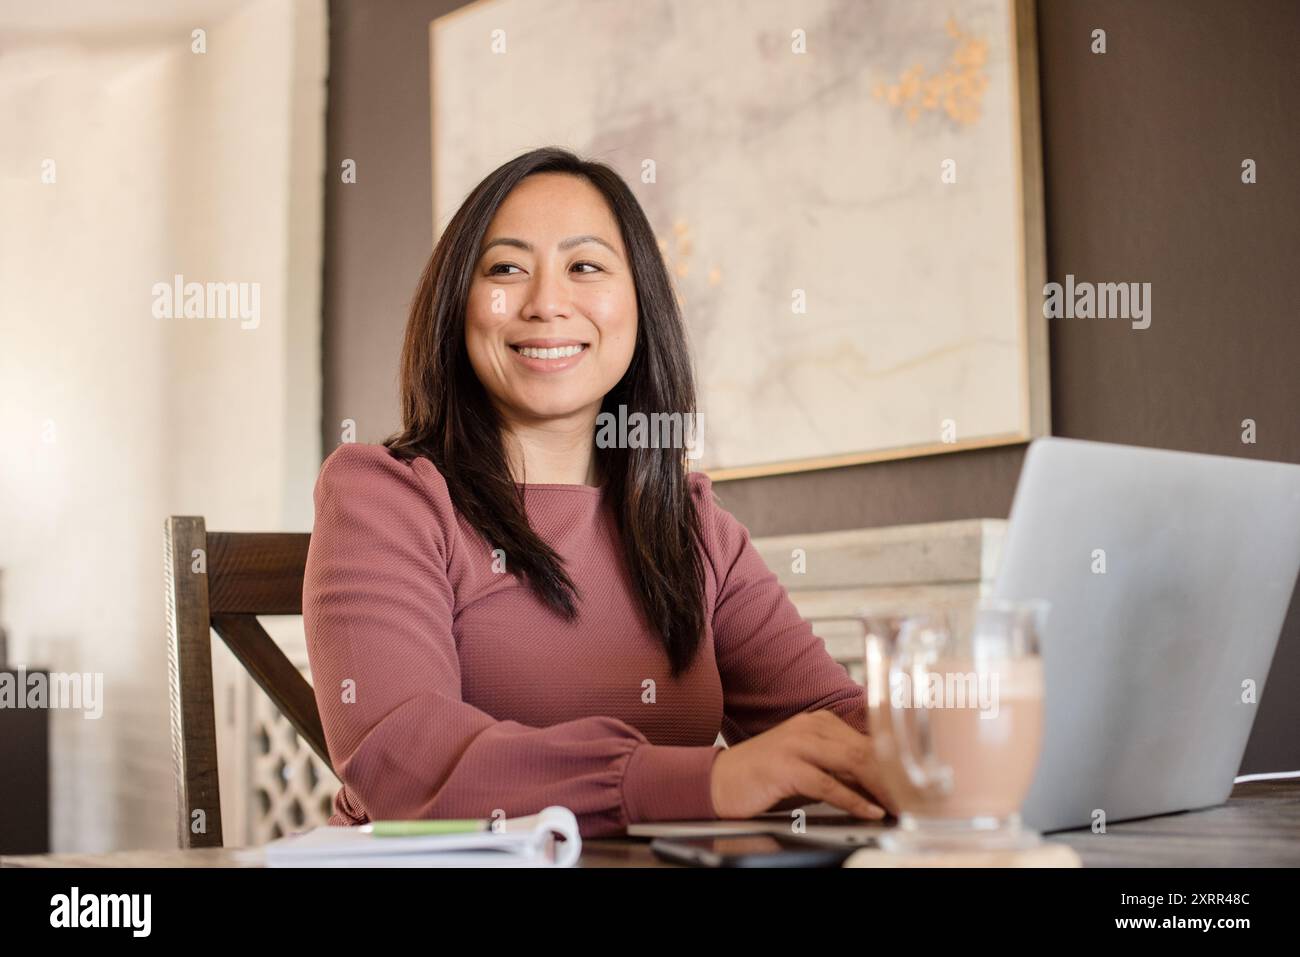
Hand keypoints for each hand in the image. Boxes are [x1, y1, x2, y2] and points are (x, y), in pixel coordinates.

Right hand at [709, 710, 897, 820]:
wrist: (721, 781)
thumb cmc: (765, 776)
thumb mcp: (809, 766)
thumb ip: (841, 769)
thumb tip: (880, 783)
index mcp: (819, 722)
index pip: (868, 740)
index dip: (894, 764)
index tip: (914, 785)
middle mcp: (810, 727)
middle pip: (866, 749)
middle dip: (894, 777)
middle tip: (915, 800)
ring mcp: (798, 744)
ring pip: (853, 762)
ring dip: (880, 788)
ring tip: (899, 806)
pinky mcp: (786, 766)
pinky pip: (829, 783)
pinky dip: (854, 800)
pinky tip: (870, 811)